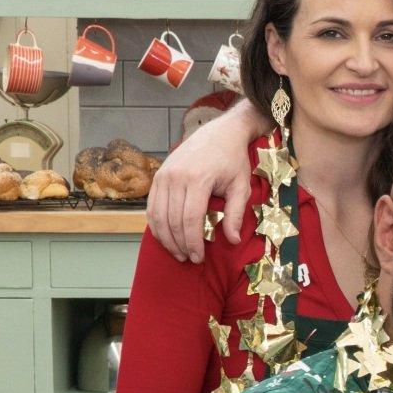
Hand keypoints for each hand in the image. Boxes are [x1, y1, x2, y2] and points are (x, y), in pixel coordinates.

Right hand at [148, 102, 261, 261]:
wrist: (220, 133)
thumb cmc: (233, 161)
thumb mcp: (241, 187)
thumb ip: (236, 214)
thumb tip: (233, 240)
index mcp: (198, 180)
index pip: (190, 219)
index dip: (193, 242)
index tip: (199, 258)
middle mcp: (175, 177)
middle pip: (172, 220)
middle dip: (179, 244)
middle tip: (189, 259)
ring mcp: (163, 175)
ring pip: (158, 215)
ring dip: (166, 238)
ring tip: (178, 253)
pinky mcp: (158, 175)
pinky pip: (152, 206)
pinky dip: (156, 224)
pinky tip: (166, 237)